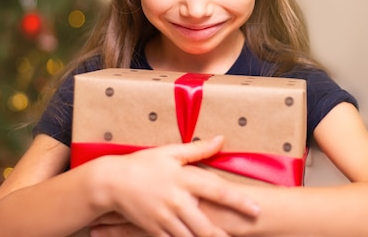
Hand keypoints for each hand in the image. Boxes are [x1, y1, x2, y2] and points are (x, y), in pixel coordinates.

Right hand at [90, 136, 259, 236]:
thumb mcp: (169, 152)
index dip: (239, 202)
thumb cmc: (142, 164)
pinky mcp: (153, 229)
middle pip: (206, 225)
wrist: (110, 182)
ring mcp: (164, 218)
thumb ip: (198, 149)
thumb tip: (221, 139)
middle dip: (225, 236)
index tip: (257, 210)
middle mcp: (176, 200)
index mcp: (183, 179)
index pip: (217, 191)